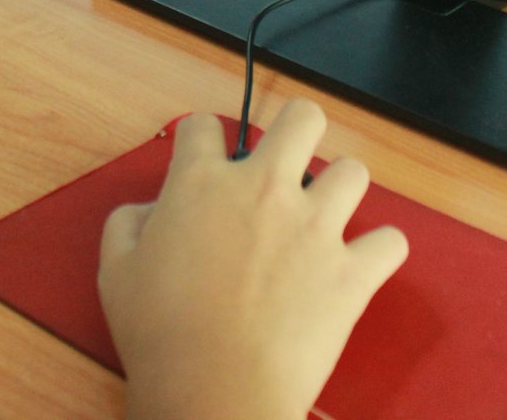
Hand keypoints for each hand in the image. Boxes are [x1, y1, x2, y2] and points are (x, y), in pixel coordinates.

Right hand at [98, 101, 408, 419]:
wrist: (215, 388)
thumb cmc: (160, 333)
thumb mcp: (115, 270)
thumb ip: (129, 223)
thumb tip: (152, 210)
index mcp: (202, 183)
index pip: (205, 125)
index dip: (202, 137)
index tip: (204, 157)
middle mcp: (265, 189)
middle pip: (303, 118)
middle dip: (297, 129)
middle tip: (285, 161)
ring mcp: (316, 227)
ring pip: (353, 172)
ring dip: (339, 190)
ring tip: (323, 216)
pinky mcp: (352, 272)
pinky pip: (391, 242)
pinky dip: (379, 250)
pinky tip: (360, 263)